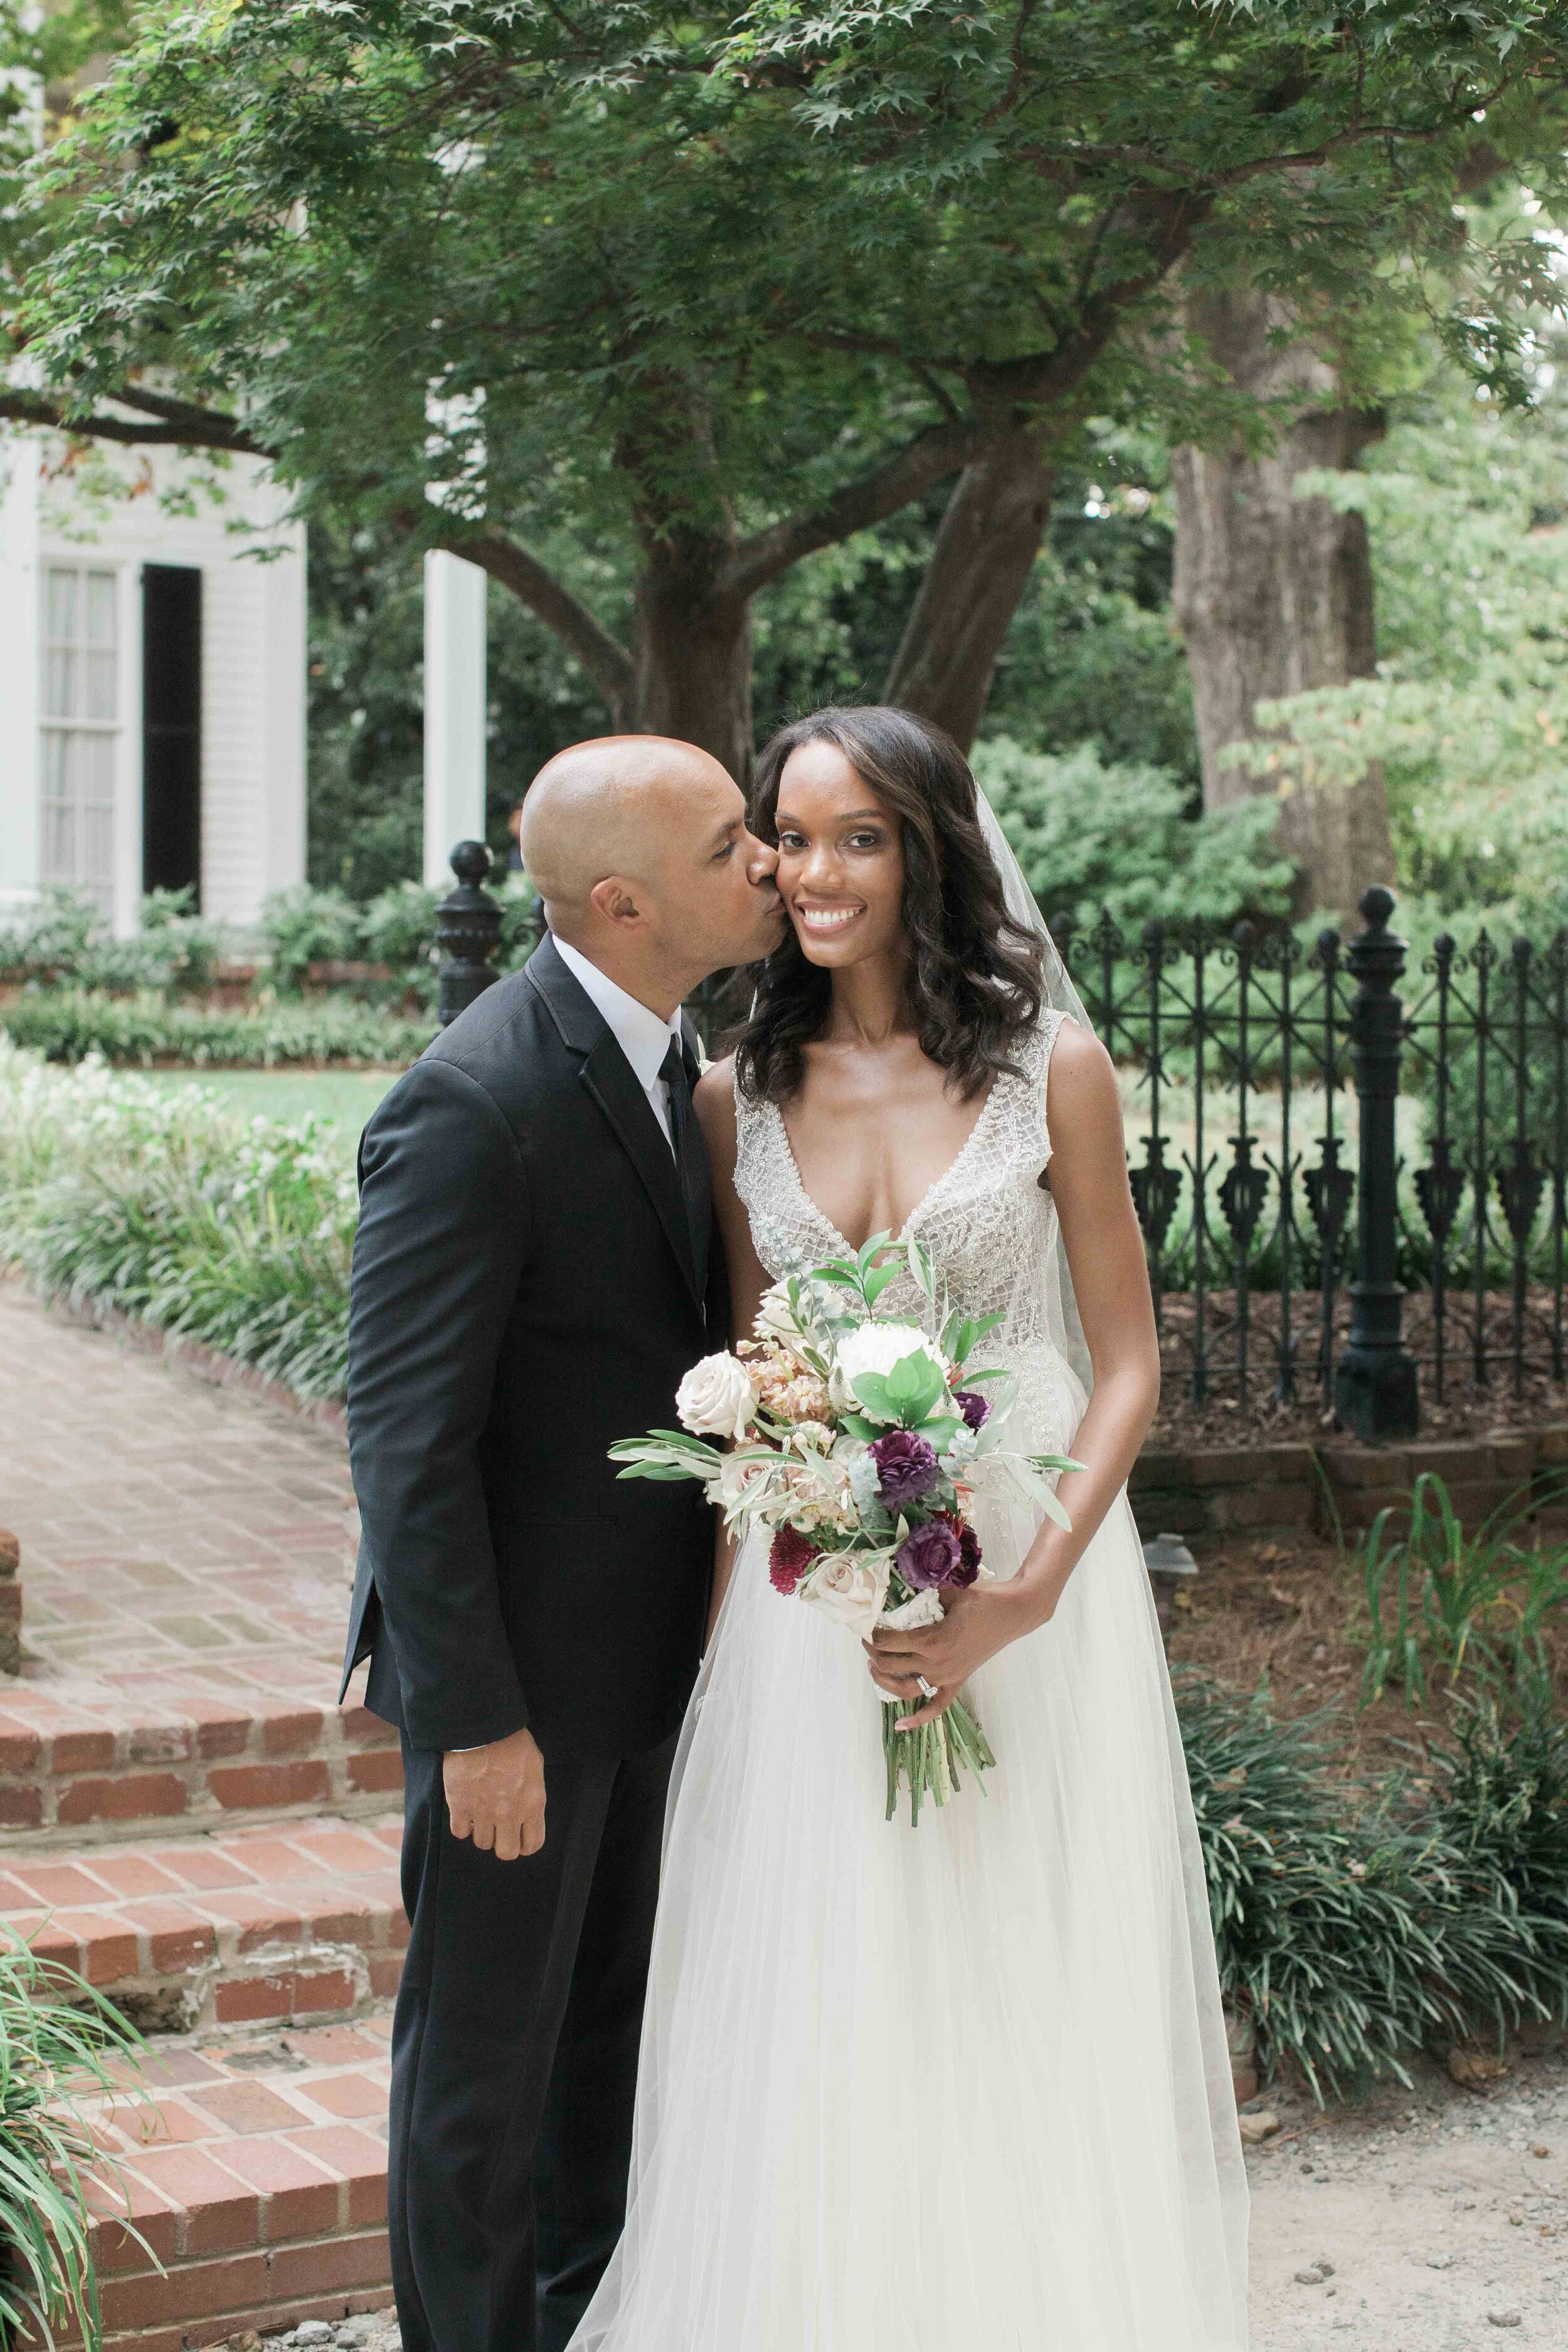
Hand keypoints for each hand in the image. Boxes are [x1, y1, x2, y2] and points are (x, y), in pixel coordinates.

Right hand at [443, 1725, 545, 1859]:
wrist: (483, 1729)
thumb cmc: (512, 1741)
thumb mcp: (535, 1765)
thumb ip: (532, 1793)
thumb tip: (527, 1806)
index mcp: (531, 1804)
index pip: (533, 1844)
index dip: (526, 1844)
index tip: (521, 1838)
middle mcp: (508, 1815)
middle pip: (507, 1853)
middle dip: (504, 1844)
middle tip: (500, 1831)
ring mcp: (482, 1813)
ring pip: (483, 1843)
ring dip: (483, 1832)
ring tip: (482, 1815)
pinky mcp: (460, 1807)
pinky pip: (460, 1832)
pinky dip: (463, 1825)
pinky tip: (466, 1812)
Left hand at [866, 1581, 1036, 1729]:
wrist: (1011, 1613)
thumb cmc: (982, 1599)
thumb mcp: (948, 1591)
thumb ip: (923, 1595)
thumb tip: (898, 1591)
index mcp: (932, 1640)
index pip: (889, 1642)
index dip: (872, 1634)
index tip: (864, 1625)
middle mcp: (936, 1664)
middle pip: (891, 1666)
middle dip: (873, 1654)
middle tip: (866, 1641)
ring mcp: (947, 1677)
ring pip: (905, 1690)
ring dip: (884, 1681)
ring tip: (873, 1667)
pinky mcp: (957, 1682)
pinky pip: (936, 1708)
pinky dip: (918, 1719)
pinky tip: (901, 1726)